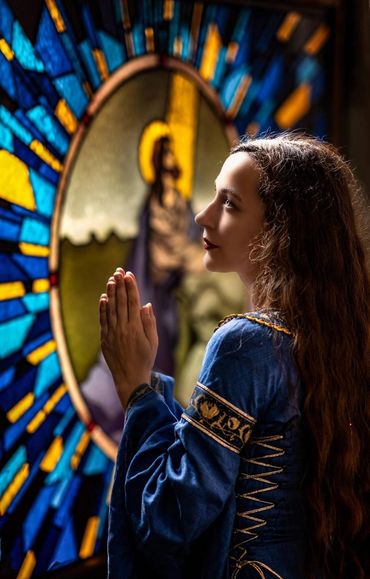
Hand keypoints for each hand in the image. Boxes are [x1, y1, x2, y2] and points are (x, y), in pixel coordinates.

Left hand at [99, 268, 157, 407]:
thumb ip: (149, 322)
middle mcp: (123, 328)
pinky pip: (103, 320)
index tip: (129, 275)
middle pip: (121, 302)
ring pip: (110, 309)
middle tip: (119, 271)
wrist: (129, 378)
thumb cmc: (145, 360)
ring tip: (111, 279)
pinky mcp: (105, 339)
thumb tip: (146, 304)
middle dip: (120, 285)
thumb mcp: (153, 342)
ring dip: (110, 293)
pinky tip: (103, 298)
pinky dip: (102, 308)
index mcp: (136, 328)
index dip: (131, 288)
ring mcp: (112, 333)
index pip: (133, 303)